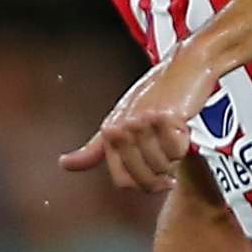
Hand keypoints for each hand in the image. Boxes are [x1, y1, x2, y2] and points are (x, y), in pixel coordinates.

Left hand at [61, 49, 216, 192]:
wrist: (186, 66)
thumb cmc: (157, 93)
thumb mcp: (120, 120)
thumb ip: (94, 148)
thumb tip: (65, 164)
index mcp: (109, 131)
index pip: (123, 180)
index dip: (143, 184)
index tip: (157, 179)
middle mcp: (123, 127)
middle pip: (144, 177)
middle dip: (162, 175)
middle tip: (170, 158)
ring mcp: (142, 122)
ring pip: (161, 166)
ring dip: (174, 159)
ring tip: (175, 139)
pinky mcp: (165, 117)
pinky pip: (177, 151)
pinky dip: (184, 144)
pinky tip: (181, 130)